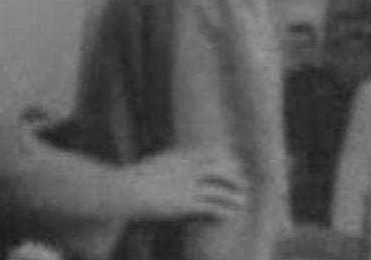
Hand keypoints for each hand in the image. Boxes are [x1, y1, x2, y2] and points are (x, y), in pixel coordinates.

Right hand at [126, 147, 248, 220]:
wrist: (126, 190)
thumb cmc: (129, 180)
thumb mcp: (147, 166)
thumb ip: (156, 163)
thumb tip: (151, 162)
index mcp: (179, 157)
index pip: (209, 154)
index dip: (224, 159)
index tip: (234, 163)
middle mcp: (188, 169)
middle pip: (219, 170)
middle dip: (233, 176)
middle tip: (244, 183)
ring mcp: (188, 186)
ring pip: (219, 190)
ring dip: (233, 197)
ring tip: (243, 203)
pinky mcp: (186, 204)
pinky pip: (210, 207)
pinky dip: (222, 211)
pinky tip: (228, 216)